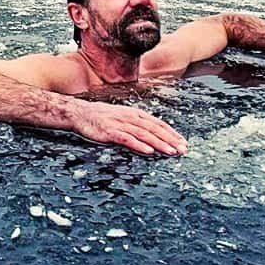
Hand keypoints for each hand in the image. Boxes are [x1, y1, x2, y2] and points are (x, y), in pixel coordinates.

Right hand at [71, 100, 188, 155]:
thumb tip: (152, 135)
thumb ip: (137, 125)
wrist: (80, 113)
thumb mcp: (122, 117)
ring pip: (144, 134)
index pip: (158, 123)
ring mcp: (120, 124)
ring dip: (159, 143)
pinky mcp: (110, 132)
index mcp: (135, 114)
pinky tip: (148, 151)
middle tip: (183, 150)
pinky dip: (139, 145)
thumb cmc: (102, 117)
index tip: (183, 142)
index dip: (172, 133)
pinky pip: (127, 139)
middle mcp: (130, 117)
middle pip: (154, 129)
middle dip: (170, 140)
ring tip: (171, 151)